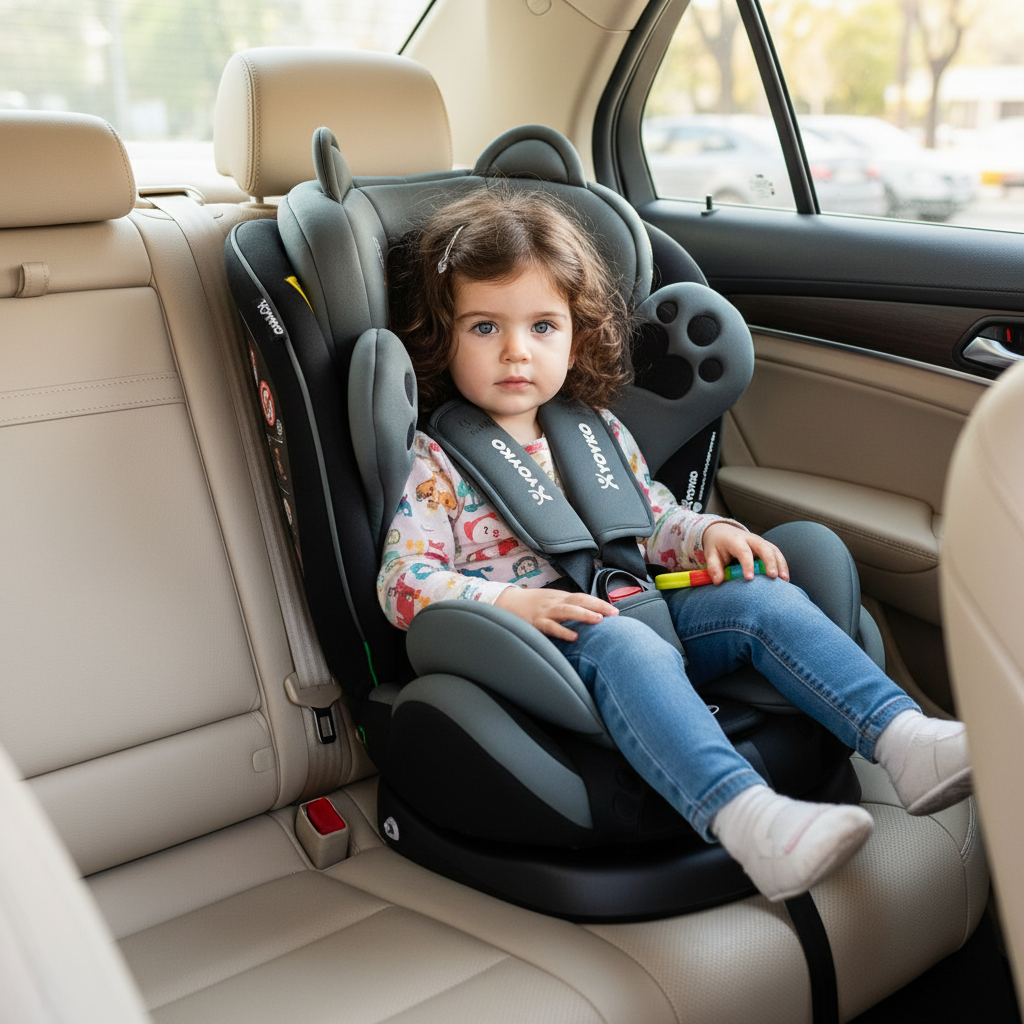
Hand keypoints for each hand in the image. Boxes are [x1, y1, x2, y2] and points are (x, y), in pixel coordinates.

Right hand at [495, 586, 617, 640]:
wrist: (505, 602)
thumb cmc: (531, 605)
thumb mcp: (551, 602)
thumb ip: (567, 607)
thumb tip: (589, 615)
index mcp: (560, 598)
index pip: (583, 598)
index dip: (599, 603)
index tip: (615, 611)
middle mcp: (555, 602)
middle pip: (579, 600)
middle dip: (598, 605)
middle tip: (614, 613)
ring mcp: (545, 612)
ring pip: (567, 610)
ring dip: (583, 614)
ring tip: (599, 619)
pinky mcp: (536, 623)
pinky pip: (551, 627)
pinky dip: (563, 631)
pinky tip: (574, 637)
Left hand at [701, 523, 789, 584]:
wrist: (722, 531)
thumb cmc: (717, 545)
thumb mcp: (710, 554)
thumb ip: (713, 567)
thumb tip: (718, 581)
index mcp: (735, 540)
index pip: (743, 551)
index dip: (747, 564)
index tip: (749, 578)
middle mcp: (750, 539)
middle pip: (764, 547)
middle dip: (769, 562)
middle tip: (772, 576)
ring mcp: (760, 541)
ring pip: (774, 550)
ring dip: (780, 564)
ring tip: (784, 580)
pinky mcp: (766, 546)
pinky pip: (777, 554)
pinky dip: (782, 565)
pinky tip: (785, 578)